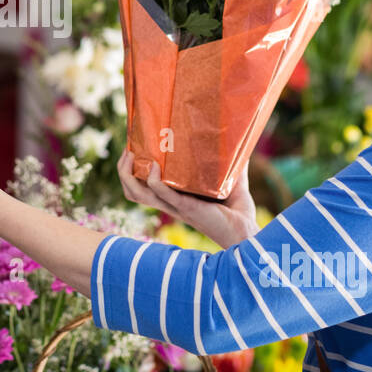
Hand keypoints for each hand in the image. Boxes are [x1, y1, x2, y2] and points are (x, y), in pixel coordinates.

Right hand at [116, 149, 259, 248]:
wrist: (248, 231)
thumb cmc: (238, 211)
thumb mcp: (230, 181)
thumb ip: (230, 164)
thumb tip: (237, 140)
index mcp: (175, 198)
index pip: (142, 188)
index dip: (131, 171)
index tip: (133, 148)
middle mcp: (170, 203)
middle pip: (132, 192)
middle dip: (122, 171)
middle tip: (127, 151)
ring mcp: (176, 206)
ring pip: (138, 194)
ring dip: (127, 174)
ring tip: (130, 154)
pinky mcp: (186, 208)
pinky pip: (161, 194)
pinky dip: (153, 180)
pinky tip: (154, 166)